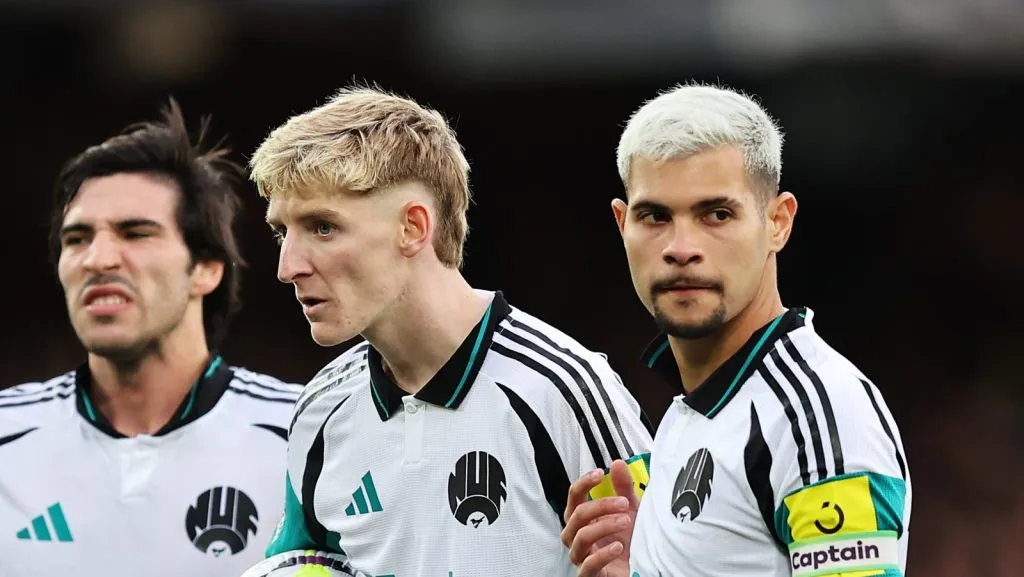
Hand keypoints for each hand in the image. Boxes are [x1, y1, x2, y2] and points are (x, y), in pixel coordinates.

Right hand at [561, 460, 639, 576]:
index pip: (574, 496)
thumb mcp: (630, 511)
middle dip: (601, 506)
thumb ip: (623, 488)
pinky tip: (618, 547)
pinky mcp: (590, 575)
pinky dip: (602, 554)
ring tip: (625, 522)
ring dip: (604, 526)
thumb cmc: (630, 543)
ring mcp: (582, 556)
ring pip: (581, 537)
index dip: (584, 483)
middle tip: (623, 503)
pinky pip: (588, 565)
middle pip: (577, 514)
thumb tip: (617, 464)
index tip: (599, 474)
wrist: (641, 570)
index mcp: (584, 519)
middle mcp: (578, 535)